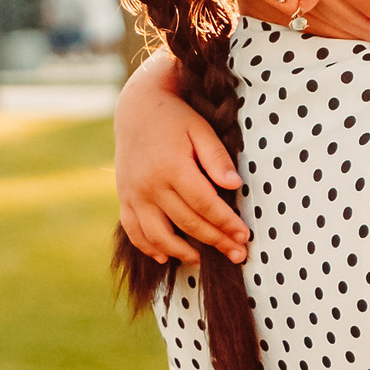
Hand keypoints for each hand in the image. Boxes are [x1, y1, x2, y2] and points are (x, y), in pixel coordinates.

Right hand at [113, 52, 249, 264]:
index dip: (226, 223)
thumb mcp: (201, 130)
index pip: (205, 204)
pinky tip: (166, 258)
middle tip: (238, 255)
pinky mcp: (124, 199)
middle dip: (216, 241)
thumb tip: (234, 185)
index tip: (244, 236)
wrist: (137, 108)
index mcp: (172, 167)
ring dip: (182, 252)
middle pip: (187, 223)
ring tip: (203, 260)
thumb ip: (217, 158)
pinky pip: (133, 231)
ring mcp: (134, 194)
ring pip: (158, 235)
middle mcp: (150, 185)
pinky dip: (148, 247)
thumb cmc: (177, 119)